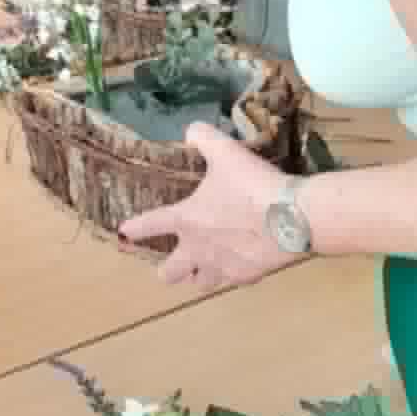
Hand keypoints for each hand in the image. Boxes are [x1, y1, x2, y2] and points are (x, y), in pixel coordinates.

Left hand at [118, 123, 303, 293]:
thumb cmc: (253, 185)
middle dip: (167, 270)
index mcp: (186, 219)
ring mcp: (223, 267)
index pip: (150, 224)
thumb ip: (202, 138)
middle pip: (170, 273)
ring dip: (198, 277)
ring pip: (201, 284)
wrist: (293, 217)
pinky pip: (232, 280)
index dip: (135, 228)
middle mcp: (199, 249)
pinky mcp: (248, 276)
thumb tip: (191, 131)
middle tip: (168, 265)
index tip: (124, 233)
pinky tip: (237, 264)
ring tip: (200, 270)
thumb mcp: (225, 151)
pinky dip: (231, 274)